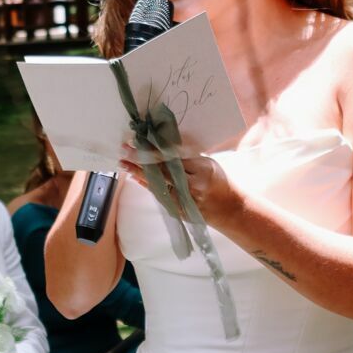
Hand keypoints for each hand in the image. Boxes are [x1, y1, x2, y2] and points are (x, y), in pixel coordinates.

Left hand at [118, 138, 235, 224]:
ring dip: (138, 173)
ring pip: (156, 184)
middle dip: (140, 161)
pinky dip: (146, 184)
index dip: (153, 151)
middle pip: (160, 172)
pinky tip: (135, 176)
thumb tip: (162, 149)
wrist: (229, 210)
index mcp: (201, 171)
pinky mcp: (177, 210)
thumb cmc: (218, 181)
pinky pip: (159, 195)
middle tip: (124, 150)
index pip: (172, 159)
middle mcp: (190, 187)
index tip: (138, 141)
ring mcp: (182, 201)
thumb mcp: (207, 163)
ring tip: (124, 162)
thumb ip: (186, 158)